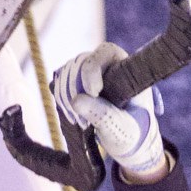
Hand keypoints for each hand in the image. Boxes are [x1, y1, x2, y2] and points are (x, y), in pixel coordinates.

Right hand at [52, 43, 166, 180]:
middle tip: (84, 121)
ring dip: (66, 97)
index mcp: (125, 67)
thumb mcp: (123, 130)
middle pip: (80, 62)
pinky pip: (59, 81)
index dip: (92, 70)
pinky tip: (73, 116)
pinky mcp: (74, 80)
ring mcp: (88, 69)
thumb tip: (76, 101)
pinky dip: (60, 99)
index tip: (93, 93)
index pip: (105, 52)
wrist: (124, 138)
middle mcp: (105, 62)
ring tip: (81, 122)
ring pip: (67, 71)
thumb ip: (104, 116)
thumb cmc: (131, 132)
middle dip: (76, 90)